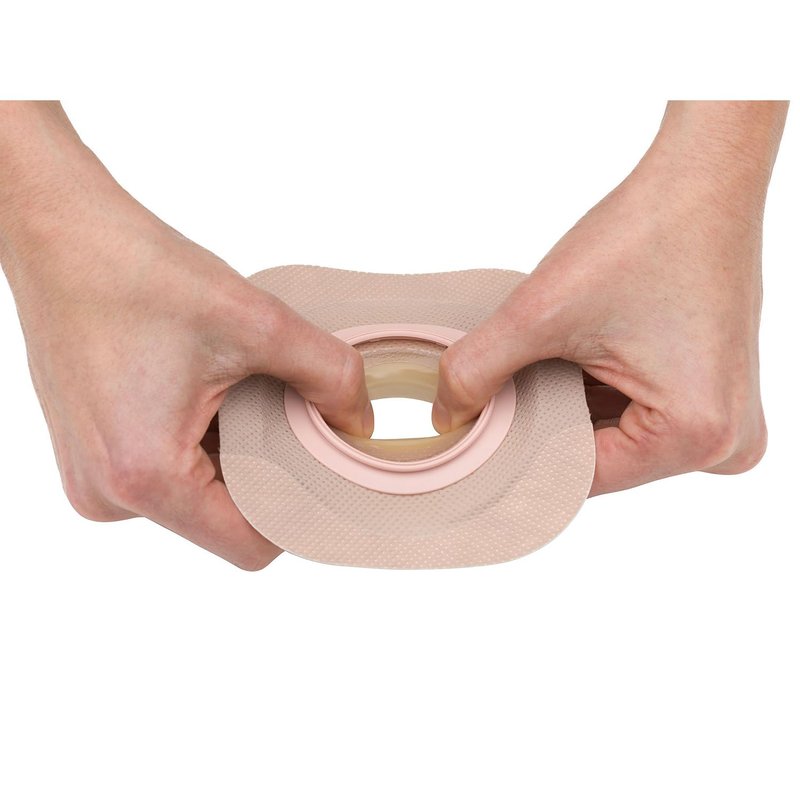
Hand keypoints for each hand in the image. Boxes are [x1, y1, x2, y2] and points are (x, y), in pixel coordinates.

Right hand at [0, 102, 372, 568]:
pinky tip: (206, 395)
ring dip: (232, 457)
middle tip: (287, 417)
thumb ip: (328, 375)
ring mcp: (93, 479)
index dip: (298, 514)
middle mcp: (109, 494)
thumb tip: (360, 421)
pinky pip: (165, 474)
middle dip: (267, 476)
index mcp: (146, 477)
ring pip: (196, 498)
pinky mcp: (91, 457)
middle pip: (224, 521)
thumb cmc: (136, 272)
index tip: (323, 470)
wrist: (59, 235)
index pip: (250, 546)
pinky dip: (198, 445)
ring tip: (235, 395)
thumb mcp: (256, 322)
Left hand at [432, 101, 787, 494]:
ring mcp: (725, 419)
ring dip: (573, 405)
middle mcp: (724, 442)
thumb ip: (478, 371)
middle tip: (508, 387)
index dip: (520, 452)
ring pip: (615, 436)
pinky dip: (600, 390)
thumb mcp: (541, 313)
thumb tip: (447, 415)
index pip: (578, 476)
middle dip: (547, 426)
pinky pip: (640, 413)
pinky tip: (583, 353)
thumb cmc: (646, 235)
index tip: (480, 433)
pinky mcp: (712, 392)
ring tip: (556, 356)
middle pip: (600, 459)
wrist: (705, 176)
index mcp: (695, 435)